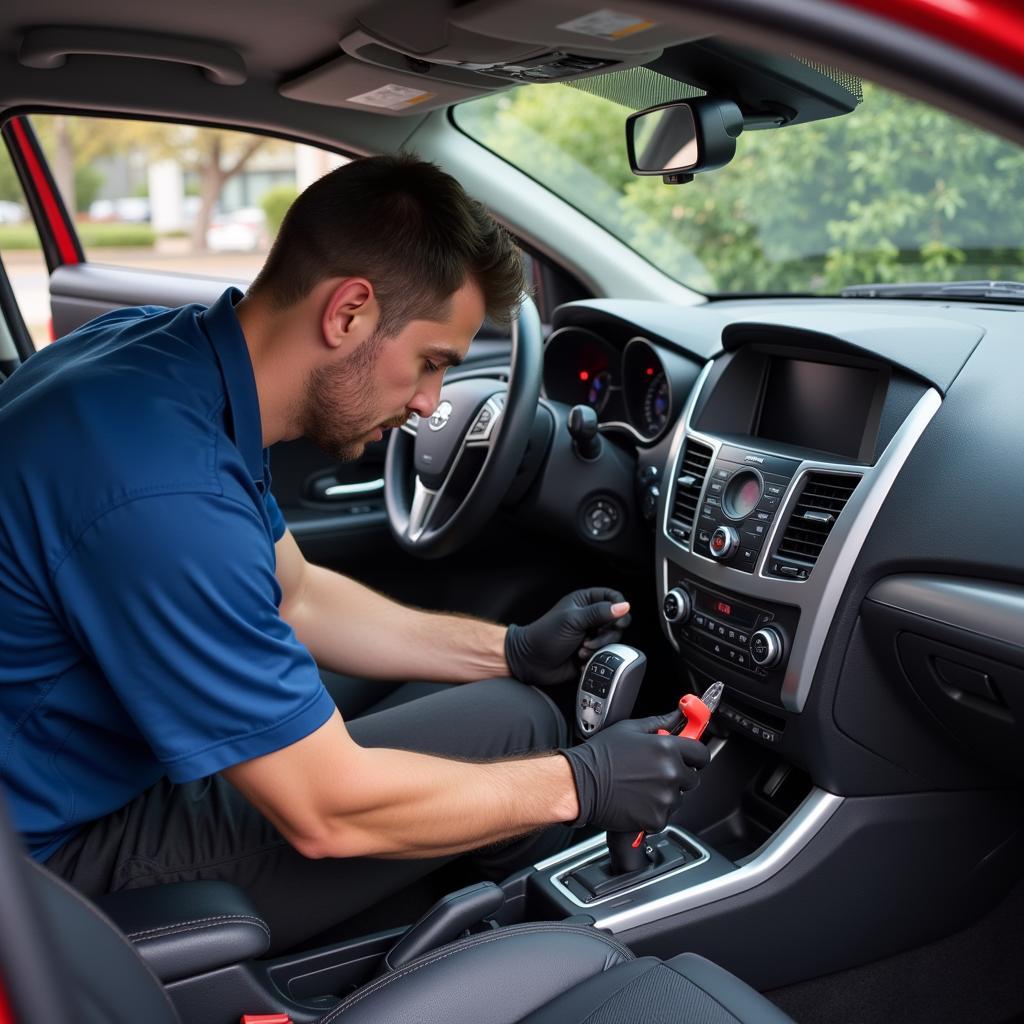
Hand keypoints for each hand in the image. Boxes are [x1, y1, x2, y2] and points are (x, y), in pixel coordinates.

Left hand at [504, 587, 631, 686]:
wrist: (530, 661)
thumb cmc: (545, 635)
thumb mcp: (573, 620)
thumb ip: (600, 612)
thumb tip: (625, 606)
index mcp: (585, 601)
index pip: (613, 597)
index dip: (619, 607)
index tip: (617, 620)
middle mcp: (590, 617)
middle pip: (617, 621)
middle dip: (607, 633)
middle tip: (592, 637)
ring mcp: (591, 635)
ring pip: (612, 640)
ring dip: (599, 647)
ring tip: (581, 649)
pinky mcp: (590, 652)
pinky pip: (604, 655)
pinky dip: (595, 658)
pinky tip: (581, 659)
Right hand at [558, 711, 708, 832]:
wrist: (580, 784)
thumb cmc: (600, 755)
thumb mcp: (630, 729)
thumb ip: (660, 722)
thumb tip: (678, 716)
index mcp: (667, 749)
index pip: (701, 754)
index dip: (695, 755)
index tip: (689, 757)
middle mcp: (670, 773)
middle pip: (692, 777)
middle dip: (678, 774)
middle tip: (654, 772)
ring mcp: (665, 798)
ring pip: (678, 798)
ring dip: (665, 793)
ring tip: (640, 786)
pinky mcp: (656, 819)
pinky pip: (665, 815)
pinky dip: (654, 811)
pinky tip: (637, 800)